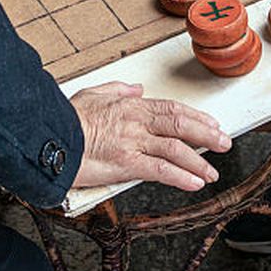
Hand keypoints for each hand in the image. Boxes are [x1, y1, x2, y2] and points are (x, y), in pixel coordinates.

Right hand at [70, 82, 232, 191]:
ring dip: (198, 161)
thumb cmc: (65, 119)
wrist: (47, 137)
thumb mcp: (92, 94)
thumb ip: (117, 90)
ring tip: (212, 172)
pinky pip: (160, 170)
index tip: (211, 124)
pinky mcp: (125, 164)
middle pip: (181, 125)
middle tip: (224, 143)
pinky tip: (194, 183)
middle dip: (207, 135)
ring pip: (176, 149)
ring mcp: (132, 142)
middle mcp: (136, 121)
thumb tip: (136, 88)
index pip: (171, 109)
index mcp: (130, 106)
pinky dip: (181, 177)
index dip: (196, 117)